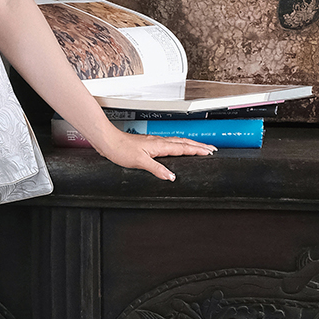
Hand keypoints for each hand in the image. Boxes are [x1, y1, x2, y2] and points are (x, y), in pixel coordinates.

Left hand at [92, 127, 216, 182]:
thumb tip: (171, 176)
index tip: (210, 152)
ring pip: (177, 142)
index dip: (198, 150)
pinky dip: (178, 145)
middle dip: (199, 146)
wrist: (108, 141)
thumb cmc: (120, 149)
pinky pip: (169, 144)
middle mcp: (158, 142)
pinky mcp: (148, 144)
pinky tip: (176, 149)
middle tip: (211, 149)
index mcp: (160, 145)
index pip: (183, 147)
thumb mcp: (140, 162)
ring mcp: (154, 142)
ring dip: (190, 144)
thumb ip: (157, 169)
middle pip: (184, 142)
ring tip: (199, 148)